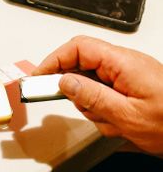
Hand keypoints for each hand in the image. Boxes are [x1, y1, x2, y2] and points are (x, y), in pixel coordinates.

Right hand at [34, 36, 162, 154]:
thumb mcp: (127, 116)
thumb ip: (92, 97)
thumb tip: (64, 81)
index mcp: (124, 62)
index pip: (78, 47)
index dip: (54, 60)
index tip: (39, 78)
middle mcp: (126, 64)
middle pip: (82, 65)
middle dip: (78, 91)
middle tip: (83, 109)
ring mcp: (130, 75)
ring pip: (92, 83)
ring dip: (94, 106)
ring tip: (112, 122)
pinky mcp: (133, 87)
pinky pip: (106, 94)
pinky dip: (106, 111)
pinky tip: (120, 124)